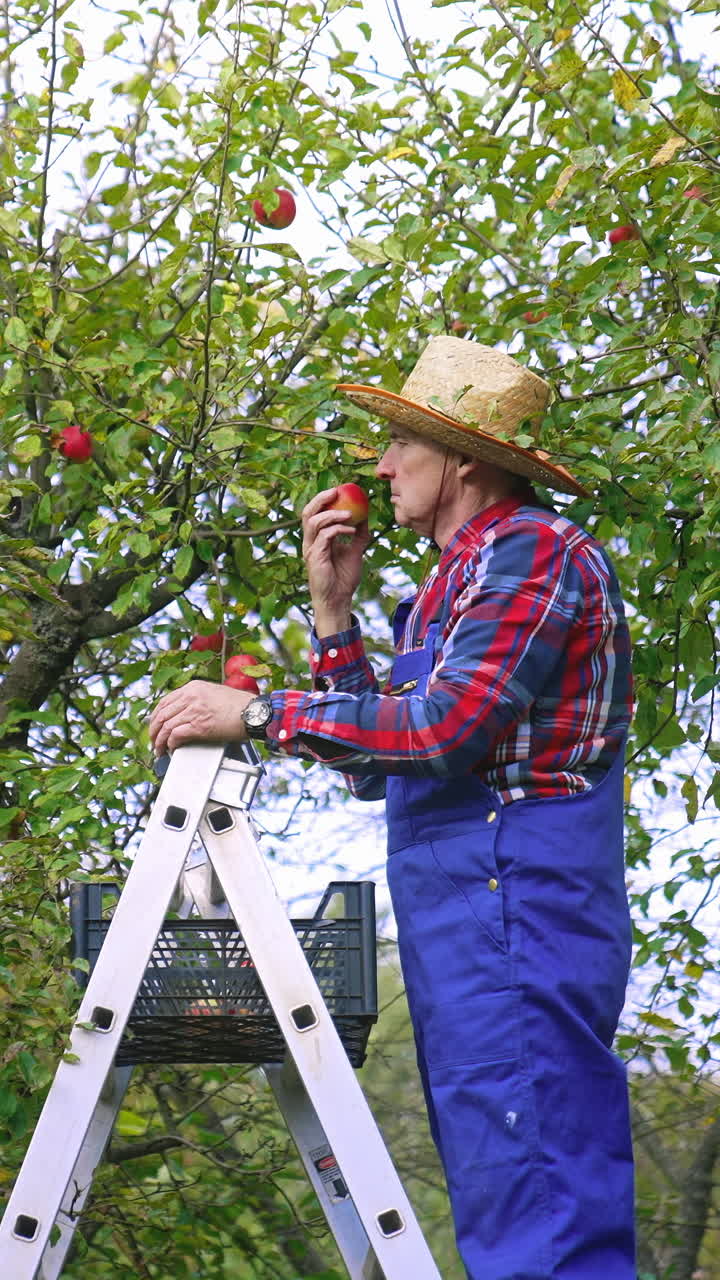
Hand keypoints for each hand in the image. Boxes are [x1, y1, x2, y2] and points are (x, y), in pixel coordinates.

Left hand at [149, 680, 255, 755]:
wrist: (253, 712)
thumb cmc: (240, 705)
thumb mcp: (215, 694)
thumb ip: (198, 699)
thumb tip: (186, 713)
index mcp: (193, 687)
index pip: (165, 701)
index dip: (156, 716)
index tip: (155, 725)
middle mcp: (191, 697)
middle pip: (162, 714)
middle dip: (154, 730)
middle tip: (153, 741)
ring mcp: (194, 711)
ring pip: (166, 726)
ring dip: (159, 741)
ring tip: (159, 750)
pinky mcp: (199, 726)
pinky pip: (175, 735)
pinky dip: (170, 744)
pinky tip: (171, 749)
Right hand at [302, 487, 368, 635]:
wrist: (339, 599)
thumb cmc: (344, 578)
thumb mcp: (355, 551)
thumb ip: (359, 534)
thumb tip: (367, 516)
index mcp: (317, 538)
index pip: (315, 512)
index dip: (323, 499)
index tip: (340, 490)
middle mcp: (310, 541)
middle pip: (308, 512)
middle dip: (321, 499)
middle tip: (337, 492)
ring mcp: (311, 549)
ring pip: (314, 522)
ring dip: (333, 514)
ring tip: (350, 514)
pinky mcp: (315, 557)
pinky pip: (324, 536)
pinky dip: (338, 529)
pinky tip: (351, 530)